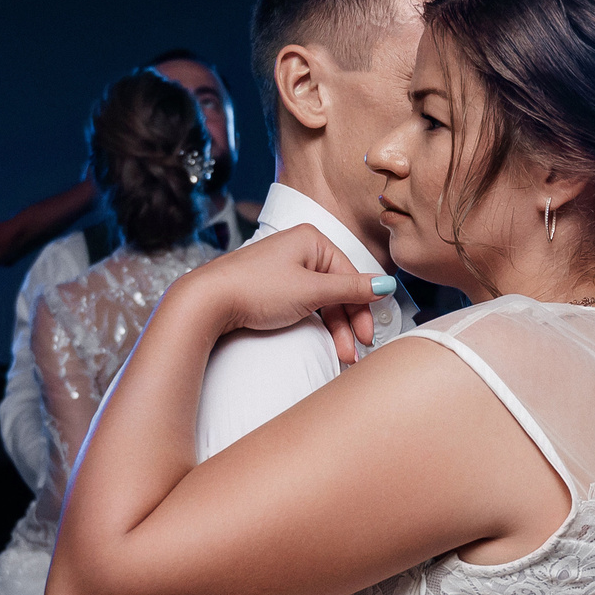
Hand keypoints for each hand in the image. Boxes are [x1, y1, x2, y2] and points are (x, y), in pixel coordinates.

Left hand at [185, 225, 386, 360]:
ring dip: (335, 328)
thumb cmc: (255, 289)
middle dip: (348, 323)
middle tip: (354, 351)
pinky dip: (317, 323)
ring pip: (323, 300)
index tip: (367, 336)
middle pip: (338, 289)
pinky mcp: (275, 285)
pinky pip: (306, 303)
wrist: (208, 300)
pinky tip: (324, 340)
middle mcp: (301, 249)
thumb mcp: (311, 291)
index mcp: (312, 240)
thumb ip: (351, 289)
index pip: (350, 275)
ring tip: (341, 355)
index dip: (362, 308)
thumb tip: (386, 283)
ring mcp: (287, 267)